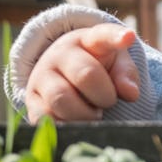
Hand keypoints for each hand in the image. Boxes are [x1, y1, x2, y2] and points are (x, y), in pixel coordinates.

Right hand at [24, 23, 139, 122]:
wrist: (63, 76)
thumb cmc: (98, 68)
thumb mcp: (116, 65)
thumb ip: (126, 75)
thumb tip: (131, 93)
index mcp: (87, 40)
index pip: (102, 35)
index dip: (117, 37)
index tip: (129, 37)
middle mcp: (60, 54)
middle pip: (85, 75)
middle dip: (105, 95)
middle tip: (109, 101)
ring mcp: (41, 76)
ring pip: (62, 100)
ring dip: (85, 114)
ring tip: (94, 113)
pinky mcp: (31, 101)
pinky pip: (47, 119)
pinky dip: (67, 125)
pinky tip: (77, 121)